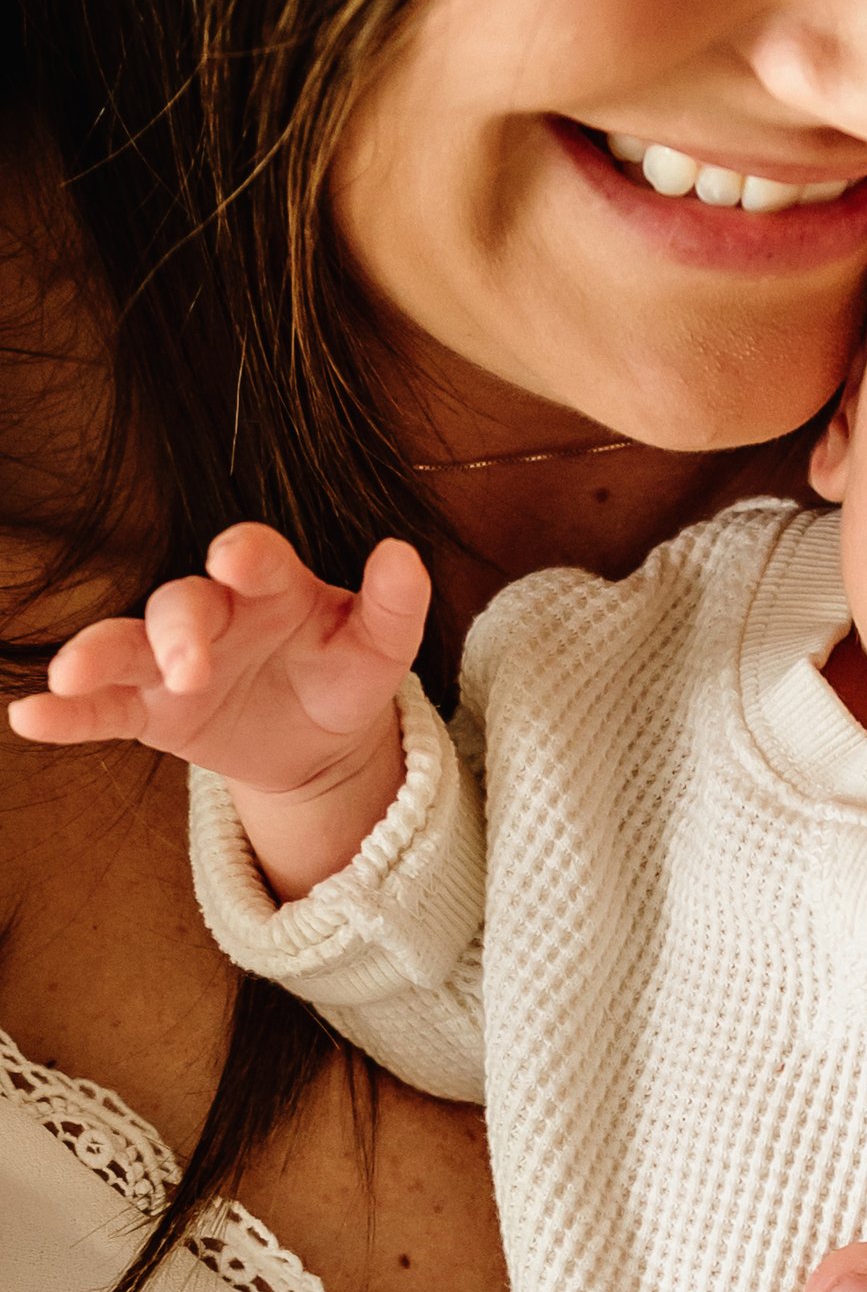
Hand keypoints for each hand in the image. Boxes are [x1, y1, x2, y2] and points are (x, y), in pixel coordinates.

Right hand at [9, 523, 426, 895]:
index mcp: (273, 587)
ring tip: (71, 676)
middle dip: (179, 631)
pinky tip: (30, 718)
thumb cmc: (343, 673)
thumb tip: (403, 554)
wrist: (318, 738)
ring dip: (99, 657)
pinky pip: (103, 708)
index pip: (255, 558)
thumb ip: (394, 605)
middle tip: (188, 668)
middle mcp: (214, 614)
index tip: (233, 558)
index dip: (243, 554)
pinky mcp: (149, 709)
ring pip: (127, 646)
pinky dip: (67, 715)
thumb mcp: (379, 649)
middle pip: (182, 604)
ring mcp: (173, 660)